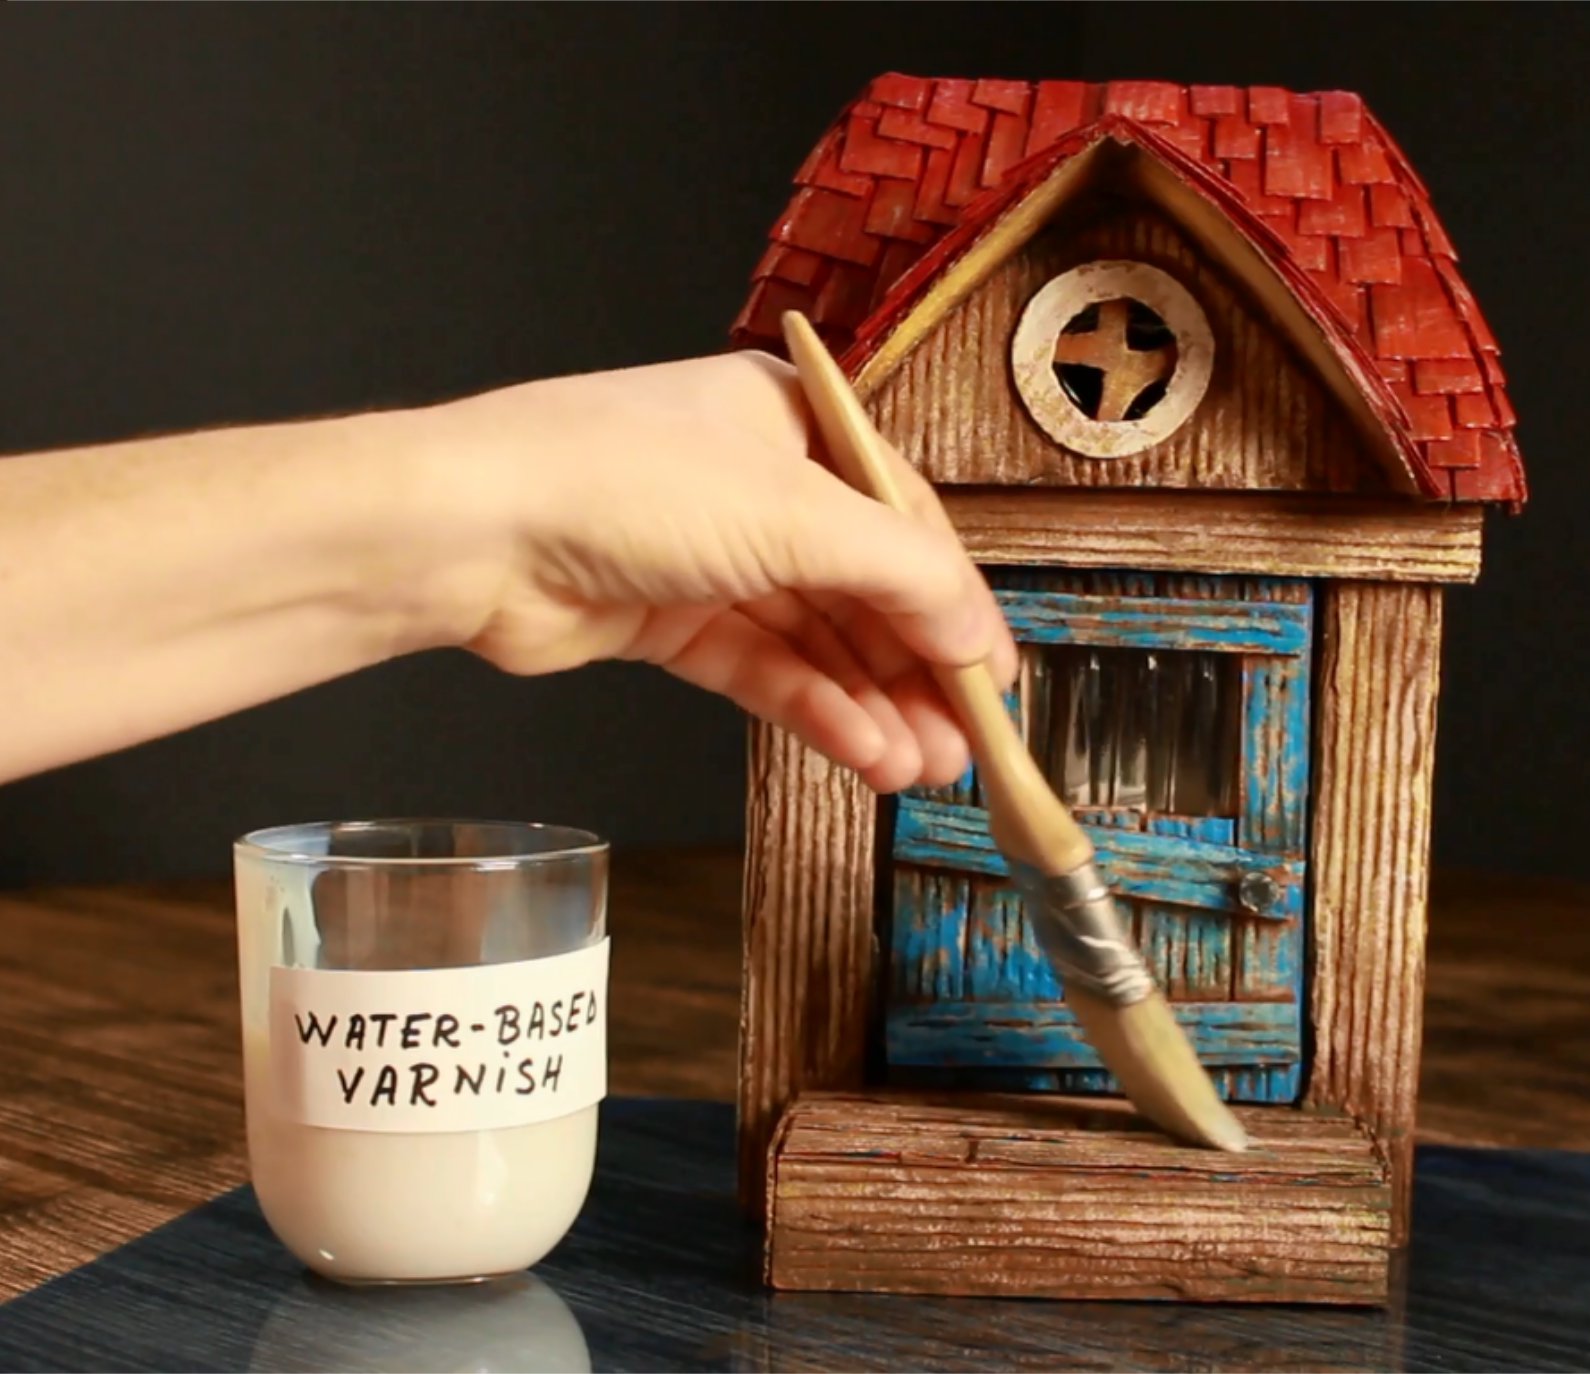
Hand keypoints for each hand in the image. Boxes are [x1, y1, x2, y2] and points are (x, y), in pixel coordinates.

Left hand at [428, 350, 1018, 793]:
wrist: (472, 532)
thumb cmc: (621, 480)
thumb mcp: (793, 513)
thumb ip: (902, 576)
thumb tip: (979, 636)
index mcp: (794, 422)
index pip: (903, 522)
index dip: (955, 606)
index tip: (996, 681)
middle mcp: (756, 484)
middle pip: (863, 589)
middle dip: (915, 671)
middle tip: (963, 746)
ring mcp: (709, 554)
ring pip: (815, 639)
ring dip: (870, 704)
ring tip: (916, 769)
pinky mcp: (668, 619)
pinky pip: (762, 669)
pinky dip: (812, 711)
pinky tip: (859, 752)